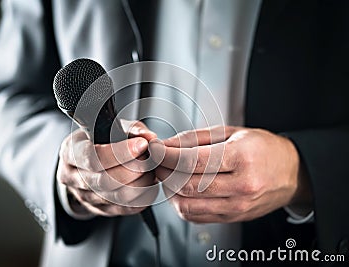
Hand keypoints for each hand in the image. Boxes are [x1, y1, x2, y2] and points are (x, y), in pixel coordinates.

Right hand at [57, 120, 157, 216]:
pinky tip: (149, 184)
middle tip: (150, 159)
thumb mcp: (111, 126)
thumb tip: (150, 138)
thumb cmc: (100, 140)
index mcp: (71, 151)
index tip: (142, 145)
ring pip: (117, 197)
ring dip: (141, 184)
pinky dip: (142, 197)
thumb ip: (132, 129)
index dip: (120, 153)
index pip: (93, 157)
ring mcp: (84, 196)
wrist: (86, 162)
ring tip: (151, 170)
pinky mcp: (99, 209)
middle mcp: (72, 176)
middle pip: (106, 180)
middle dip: (134, 169)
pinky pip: (125, 209)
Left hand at [150, 126, 311, 222]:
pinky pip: (195, 217)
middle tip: (158, 160)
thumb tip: (166, 145)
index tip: (155, 149)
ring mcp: (237, 206)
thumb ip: (195, 138)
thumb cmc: (263, 149)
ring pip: (187, 205)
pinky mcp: (232, 218)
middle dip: (164, 171)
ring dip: (169, 190)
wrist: (291, 173)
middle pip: (186, 184)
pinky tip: (180, 189)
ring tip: (169, 174)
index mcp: (242, 158)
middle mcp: (241, 186)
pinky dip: (180, 203)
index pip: (191, 161)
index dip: (166, 155)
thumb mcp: (232, 132)